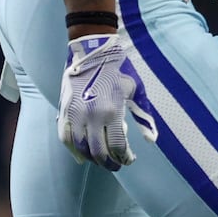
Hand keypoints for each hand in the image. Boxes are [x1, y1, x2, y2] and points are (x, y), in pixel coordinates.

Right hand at [56, 33, 159, 170]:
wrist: (93, 51)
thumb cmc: (119, 70)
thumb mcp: (136, 90)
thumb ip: (144, 117)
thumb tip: (152, 140)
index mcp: (112, 111)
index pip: (117, 147)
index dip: (124, 158)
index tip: (129, 160)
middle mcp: (91, 116)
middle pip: (98, 152)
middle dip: (109, 163)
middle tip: (116, 166)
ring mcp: (75, 114)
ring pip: (80, 148)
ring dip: (92, 159)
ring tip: (101, 161)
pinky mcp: (64, 110)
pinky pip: (65, 137)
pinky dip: (72, 150)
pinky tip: (81, 157)